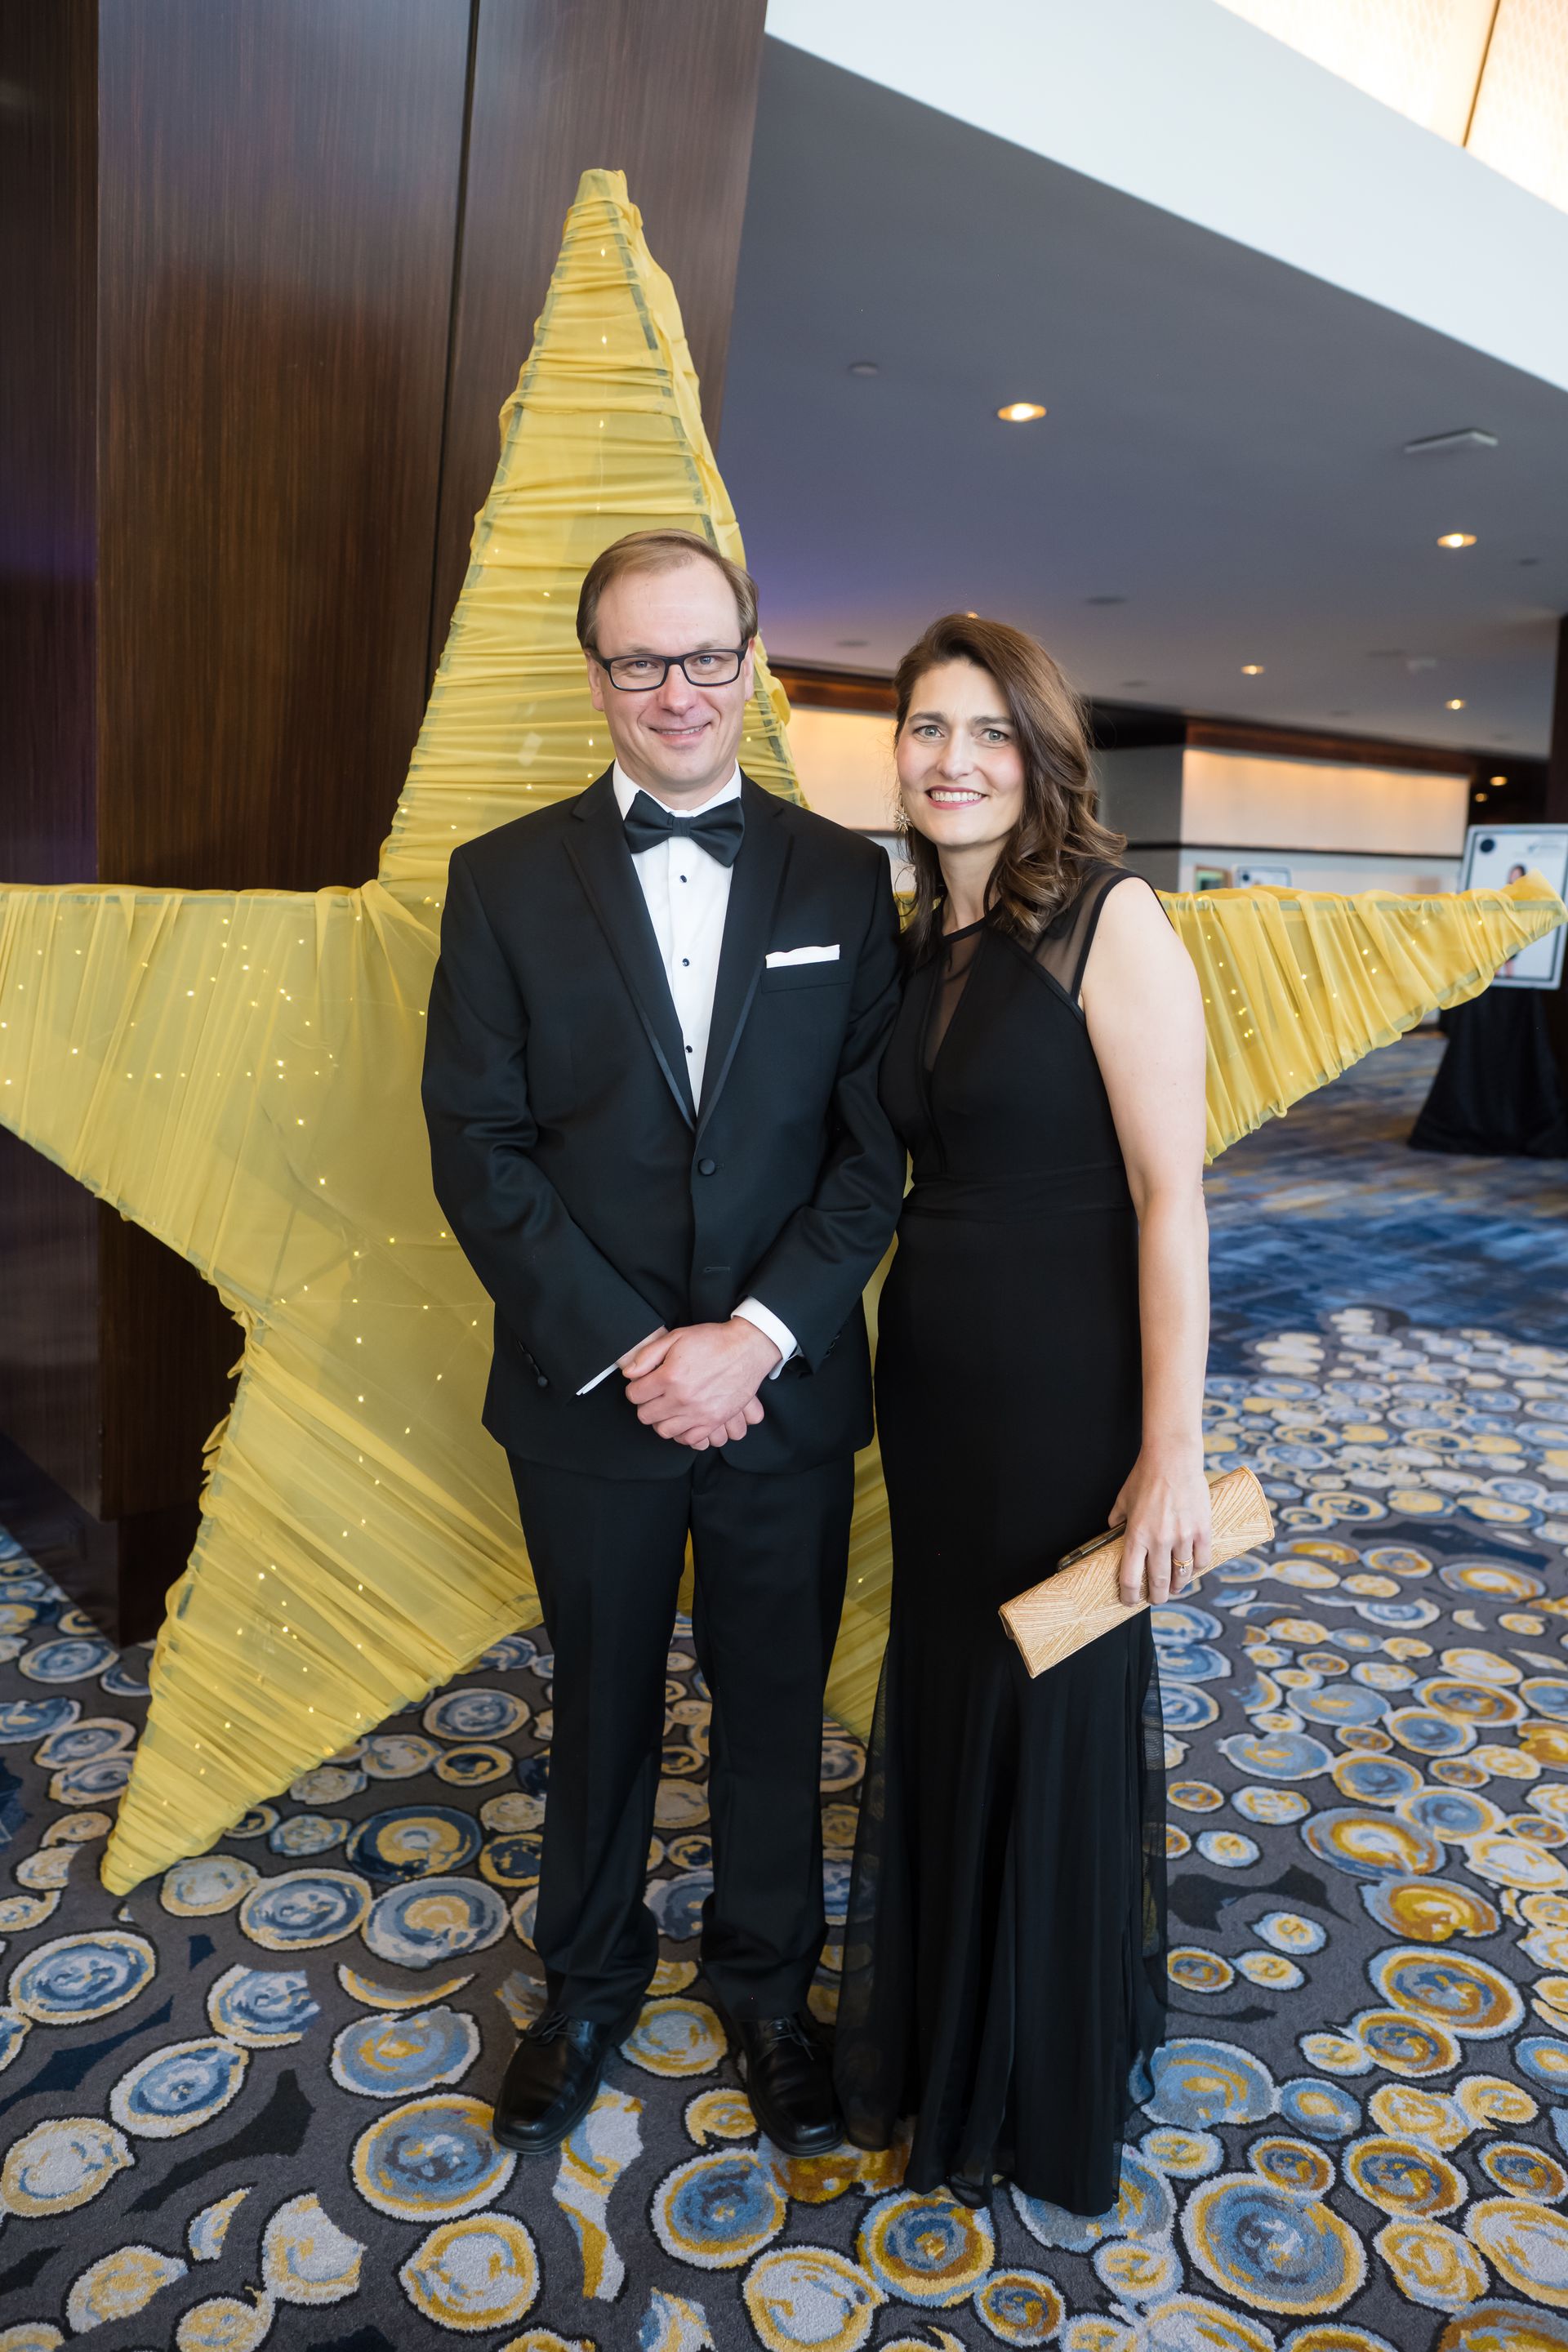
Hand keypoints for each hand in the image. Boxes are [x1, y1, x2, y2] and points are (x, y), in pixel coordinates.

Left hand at [623, 1321, 779, 1445]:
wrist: (747, 1349)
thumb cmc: (713, 1341)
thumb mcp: (676, 1337)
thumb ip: (648, 1355)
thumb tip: (629, 1373)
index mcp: (669, 1377)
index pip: (634, 1395)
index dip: (636, 1388)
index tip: (644, 1384)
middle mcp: (682, 1398)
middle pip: (646, 1415)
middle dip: (646, 1404)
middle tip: (655, 1395)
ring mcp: (699, 1413)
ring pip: (664, 1431)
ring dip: (662, 1420)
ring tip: (668, 1407)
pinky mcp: (714, 1421)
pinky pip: (689, 1440)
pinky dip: (682, 1432)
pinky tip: (683, 1419)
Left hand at [1108, 1446, 1210, 1608]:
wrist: (1173, 1458)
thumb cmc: (1145, 1477)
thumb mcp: (1123, 1500)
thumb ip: (1116, 1520)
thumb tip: (1111, 1532)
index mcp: (1136, 1536)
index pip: (1131, 1579)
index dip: (1129, 1596)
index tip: (1129, 1601)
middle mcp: (1159, 1541)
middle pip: (1159, 1583)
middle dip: (1157, 1597)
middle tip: (1156, 1599)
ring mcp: (1183, 1537)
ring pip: (1182, 1575)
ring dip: (1178, 1586)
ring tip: (1175, 1587)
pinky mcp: (1202, 1530)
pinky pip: (1201, 1560)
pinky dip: (1196, 1568)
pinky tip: (1192, 1568)